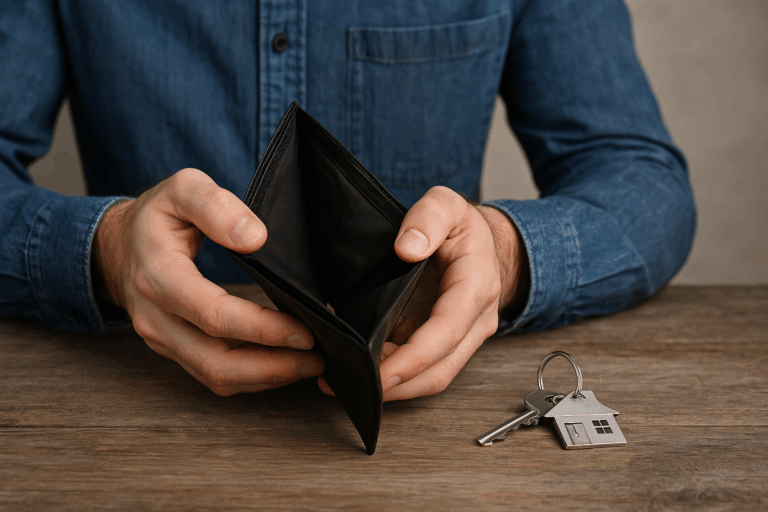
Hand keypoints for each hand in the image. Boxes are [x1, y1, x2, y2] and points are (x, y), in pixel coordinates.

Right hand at [92, 168, 323, 395]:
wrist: (119, 246)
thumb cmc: (157, 216)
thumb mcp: (182, 189)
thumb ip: (216, 205)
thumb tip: (255, 238)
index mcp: (158, 276)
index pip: (213, 314)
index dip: (262, 329)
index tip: (304, 330)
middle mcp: (156, 317)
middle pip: (216, 361)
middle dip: (272, 366)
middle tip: (318, 358)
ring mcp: (162, 339)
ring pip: (215, 376)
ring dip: (266, 377)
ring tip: (309, 365)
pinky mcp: (174, 350)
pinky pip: (212, 375)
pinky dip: (251, 377)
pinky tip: (282, 365)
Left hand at [321, 186, 527, 400]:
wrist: (483, 243)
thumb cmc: (463, 227)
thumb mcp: (448, 205)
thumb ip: (428, 218)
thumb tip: (407, 248)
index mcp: (476, 286)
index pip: (447, 331)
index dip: (414, 357)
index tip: (382, 371)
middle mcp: (476, 320)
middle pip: (441, 368)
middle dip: (399, 384)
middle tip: (355, 387)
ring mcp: (464, 337)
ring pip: (434, 377)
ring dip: (397, 387)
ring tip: (354, 382)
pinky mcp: (449, 344)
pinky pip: (426, 370)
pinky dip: (398, 377)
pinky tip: (369, 372)